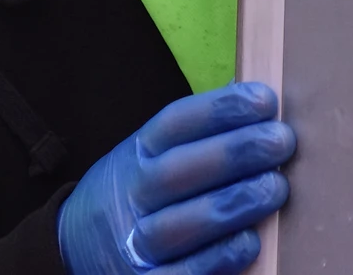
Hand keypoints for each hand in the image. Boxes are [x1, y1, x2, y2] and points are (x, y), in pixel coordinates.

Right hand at [58, 82, 294, 274]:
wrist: (77, 243)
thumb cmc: (134, 194)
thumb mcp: (146, 156)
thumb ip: (192, 140)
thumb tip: (252, 104)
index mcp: (134, 155)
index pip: (172, 125)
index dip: (217, 110)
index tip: (262, 100)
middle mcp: (131, 193)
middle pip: (175, 171)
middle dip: (231, 153)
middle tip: (280, 140)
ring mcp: (133, 239)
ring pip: (177, 223)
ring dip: (229, 204)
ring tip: (275, 187)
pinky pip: (180, 274)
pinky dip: (214, 259)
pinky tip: (249, 242)